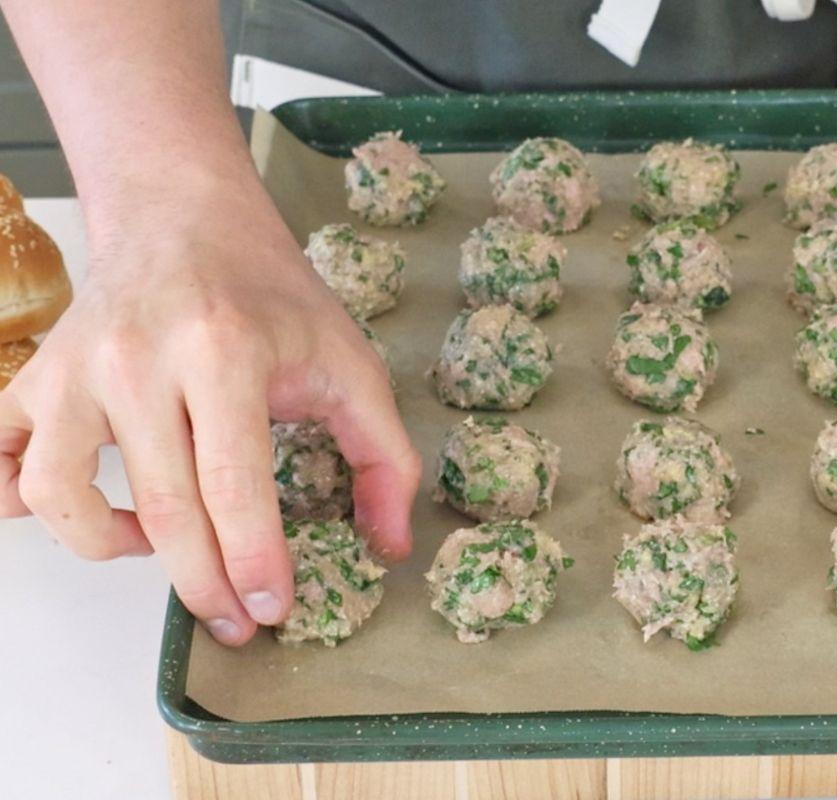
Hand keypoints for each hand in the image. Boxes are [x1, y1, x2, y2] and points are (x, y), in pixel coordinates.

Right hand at [0, 171, 420, 645]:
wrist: (186, 217)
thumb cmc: (271, 294)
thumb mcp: (349, 361)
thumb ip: (384, 455)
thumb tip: (389, 545)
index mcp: (223, 351)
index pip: (233, 486)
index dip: (253, 563)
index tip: (272, 608)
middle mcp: (136, 360)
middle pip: (161, 508)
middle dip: (203, 585)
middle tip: (236, 620)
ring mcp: (73, 368)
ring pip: (61, 496)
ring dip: (113, 548)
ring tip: (167, 548)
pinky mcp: (34, 377)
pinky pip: (5, 461)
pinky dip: (30, 505)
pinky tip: (88, 515)